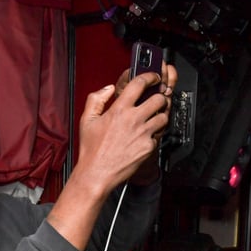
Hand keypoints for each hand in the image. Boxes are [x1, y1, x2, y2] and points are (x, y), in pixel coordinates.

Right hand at [72, 63, 176, 194]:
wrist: (97, 173)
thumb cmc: (91, 150)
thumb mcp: (87, 120)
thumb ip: (96, 99)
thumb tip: (108, 89)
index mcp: (119, 110)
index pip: (140, 84)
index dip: (150, 77)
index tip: (153, 77)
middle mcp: (133, 120)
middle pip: (158, 99)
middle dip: (159, 96)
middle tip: (156, 99)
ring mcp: (143, 134)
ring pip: (164, 117)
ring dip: (160, 115)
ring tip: (153, 118)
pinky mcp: (149, 147)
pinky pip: (159, 135)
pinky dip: (155, 134)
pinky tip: (146, 135)